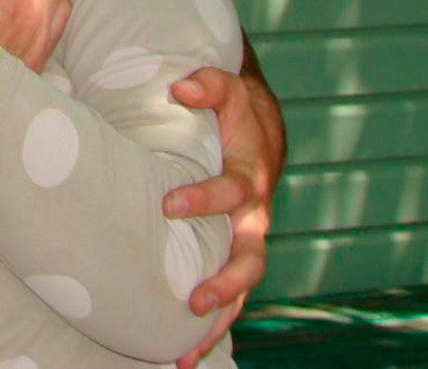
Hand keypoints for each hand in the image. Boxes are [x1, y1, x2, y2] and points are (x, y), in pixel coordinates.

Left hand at [163, 66, 285, 368]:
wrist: (258, 135)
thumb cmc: (232, 115)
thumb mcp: (227, 92)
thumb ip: (207, 85)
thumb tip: (179, 85)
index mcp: (250, 178)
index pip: (232, 191)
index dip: (204, 198)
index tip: (169, 205)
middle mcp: (254, 218)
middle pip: (250, 258)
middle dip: (225, 282)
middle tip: (194, 301)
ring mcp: (246, 242)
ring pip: (241, 290)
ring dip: (218, 320)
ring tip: (186, 351)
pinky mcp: (233, 258)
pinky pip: (229, 299)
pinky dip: (212, 327)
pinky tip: (184, 356)